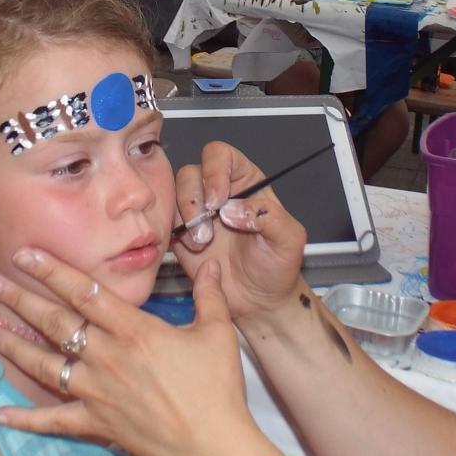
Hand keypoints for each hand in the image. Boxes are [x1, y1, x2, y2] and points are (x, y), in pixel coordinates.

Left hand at [0, 256, 272, 455]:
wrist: (213, 447)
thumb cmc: (218, 389)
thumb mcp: (218, 333)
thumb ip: (210, 296)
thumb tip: (211, 266)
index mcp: (134, 329)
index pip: (84, 292)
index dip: (53, 270)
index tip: (27, 254)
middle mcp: (107, 356)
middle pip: (55, 322)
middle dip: (21, 299)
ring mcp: (97, 392)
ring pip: (45, 364)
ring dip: (15, 347)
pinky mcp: (96, 423)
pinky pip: (54, 420)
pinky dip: (26, 419)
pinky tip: (0, 414)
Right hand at [172, 143, 306, 323]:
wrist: (259, 300)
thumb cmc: (278, 266)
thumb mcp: (289, 239)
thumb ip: (268, 217)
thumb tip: (233, 209)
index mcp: (246, 182)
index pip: (221, 155)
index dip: (214, 171)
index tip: (218, 200)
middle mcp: (218, 192)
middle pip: (191, 173)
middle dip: (194, 198)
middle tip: (207, 228)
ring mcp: (198, 212)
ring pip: (175, 194)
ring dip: (184, 217)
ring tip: (202, 242)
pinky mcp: (182, 234)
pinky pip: (166, 221)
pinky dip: (175, 233)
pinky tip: (195, 250)